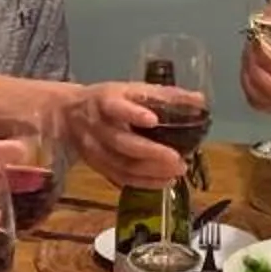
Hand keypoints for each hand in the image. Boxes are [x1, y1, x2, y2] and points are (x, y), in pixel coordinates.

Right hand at [66, 82, 195, 185]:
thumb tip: (200, 100)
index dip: (132, 113)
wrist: (70, 114)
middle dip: (152, 153)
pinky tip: (165, 182)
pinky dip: (144, 182)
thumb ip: (165, 95)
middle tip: (178, 159)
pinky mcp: (97, 165)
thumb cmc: (110, 99)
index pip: (116, 107)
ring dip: (151, 171)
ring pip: (122, 165)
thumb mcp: (132, 89)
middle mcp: (98, 126)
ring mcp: (95, 149)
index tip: (153, 119)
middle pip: (122, 142)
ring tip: (177, 172)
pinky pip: (121, 178)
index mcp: (106, 101)